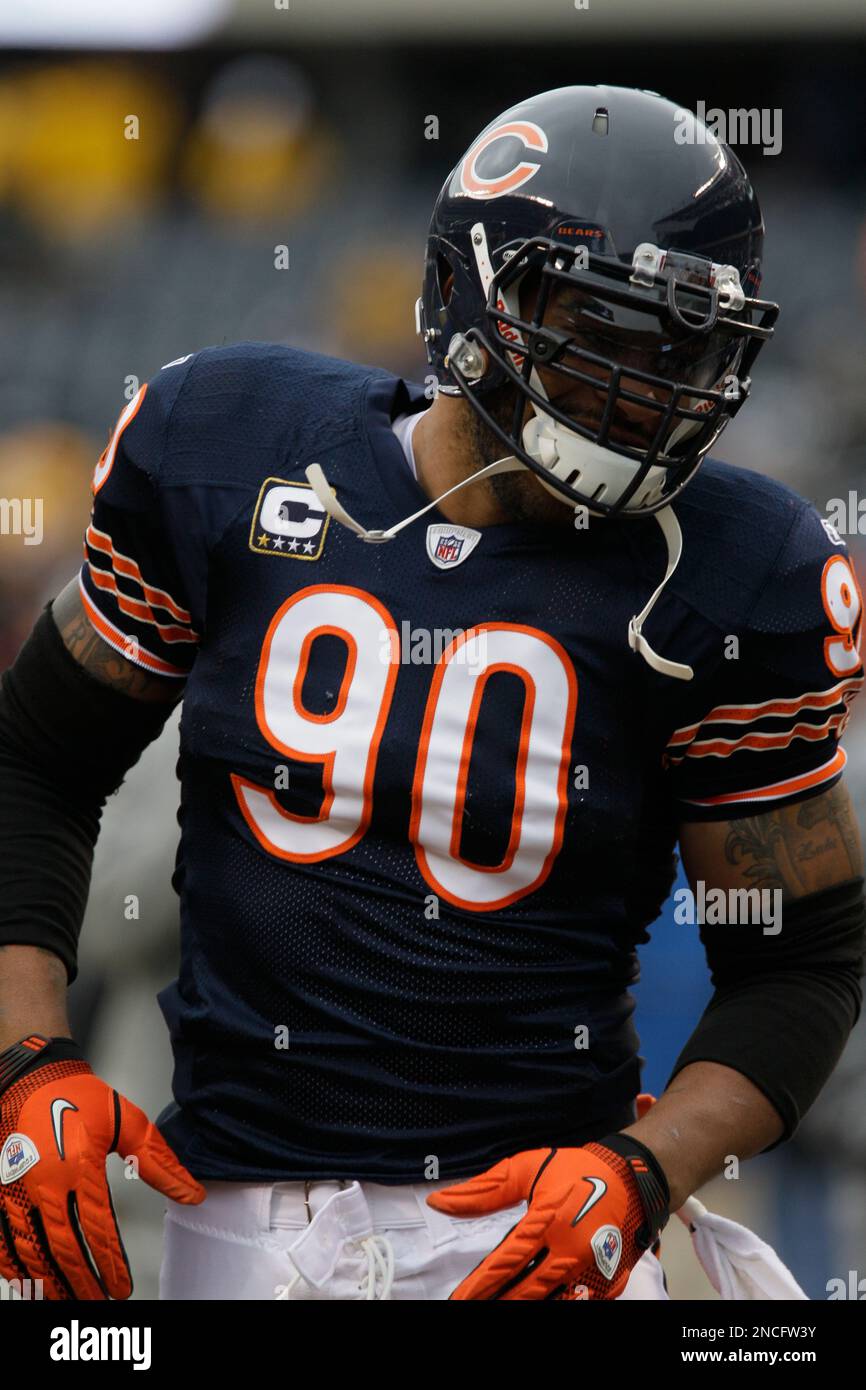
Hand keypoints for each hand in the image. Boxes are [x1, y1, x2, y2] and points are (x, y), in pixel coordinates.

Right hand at [0, 1034, 203, 1298]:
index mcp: (78, 1167)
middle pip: (64, 1249)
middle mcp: (43, 1184)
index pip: (97, 1229)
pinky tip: (30, 1281)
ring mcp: (15, 1190)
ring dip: (50, 1281)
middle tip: (100, 1300)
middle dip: (83, 1281)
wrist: (29, 1074)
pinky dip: (15, 1266)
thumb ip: (160, 1161)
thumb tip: (192, 1193)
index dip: (110, 1263)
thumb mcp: (126, 1122)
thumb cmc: (78, 1096)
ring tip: (69, 1299)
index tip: (122, 1286)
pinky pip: (2, 1240)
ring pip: (31, 1251)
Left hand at [428, 1134, 668, 1299]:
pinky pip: (575, 1302)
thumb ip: (483, 1191)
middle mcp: (569, 1253)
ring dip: (523, 1304)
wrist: (633, 1177)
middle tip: (473, 1305)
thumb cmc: (577, 1170)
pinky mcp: (607, 1282)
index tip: (459, 1297)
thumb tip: (440, 1202)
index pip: (504, 1263)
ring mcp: (591, 1271)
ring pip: (550, 1301)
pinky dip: (554, 1303)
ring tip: (501, 1304)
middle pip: (524, 1291)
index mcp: (548, 1223)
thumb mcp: (527, 1169)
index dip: (478, 1285)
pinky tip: (535, 1302)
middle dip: (497, 1300)